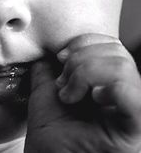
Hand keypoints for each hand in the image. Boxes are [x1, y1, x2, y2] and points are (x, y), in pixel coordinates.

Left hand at [25, 33, 140, 152]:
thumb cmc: (49, 135)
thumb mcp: (47, 91)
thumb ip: (53, 68)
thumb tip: (51, 48)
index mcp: (111, 88)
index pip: (113, 47)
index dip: (84, 43)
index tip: (60, 57)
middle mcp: (129, 99)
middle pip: (118, 53)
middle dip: (80, 60)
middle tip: (62, 83)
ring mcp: (135, 114)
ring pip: (122, 67)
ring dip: (84, 73)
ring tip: (69, 96)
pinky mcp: (134, 130)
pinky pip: (128, 93)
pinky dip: (104, 86)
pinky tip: (91, 99)